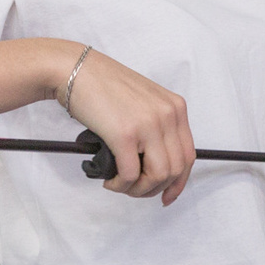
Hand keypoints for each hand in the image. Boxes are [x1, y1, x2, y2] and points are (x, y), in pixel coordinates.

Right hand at [60, 46, 196, 204]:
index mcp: (175, 107)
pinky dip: (120, 185)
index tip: (167, 193)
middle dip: (155, 188)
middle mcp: (167, 115)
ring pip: (157, 176)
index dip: (179, 181)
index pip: (188, 155)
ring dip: (138, 189)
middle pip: (175, 169)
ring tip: (121, 184)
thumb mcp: (143, 101)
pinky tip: (110, 180)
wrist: (75, 70)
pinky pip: (130, 175)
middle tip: (135, 190)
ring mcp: (147, 124)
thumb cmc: (102, 85)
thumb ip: (156, 127)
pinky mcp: (125, 134)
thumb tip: (154, 164)